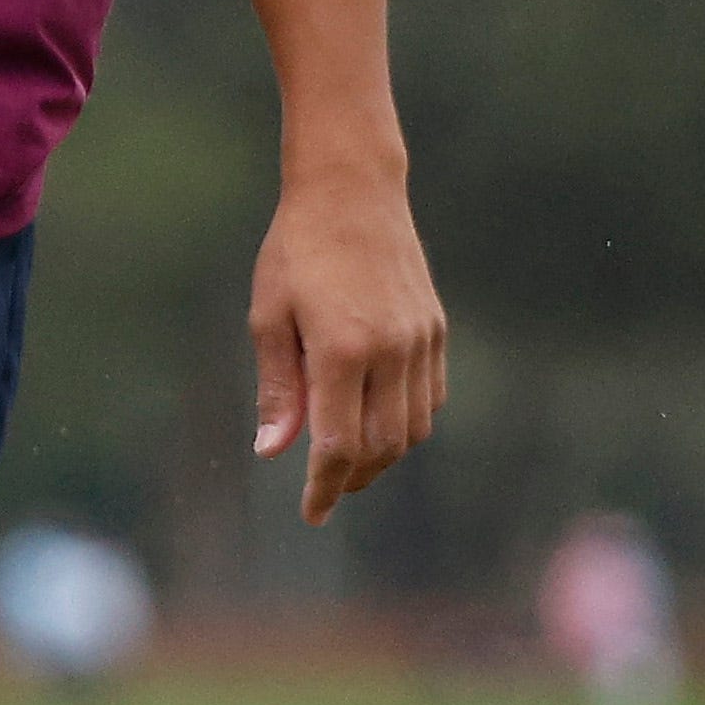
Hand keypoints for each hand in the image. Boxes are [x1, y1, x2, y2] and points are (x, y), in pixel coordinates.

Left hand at [250, 163, 447, 521]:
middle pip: (381, 447)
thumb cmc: (296, 251)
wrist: (352, 191)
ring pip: (413, 428)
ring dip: (382, 455)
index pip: (338, 445)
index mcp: (341, 350)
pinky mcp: (435, 329)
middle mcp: (391, 350)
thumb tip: (273, 451)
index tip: (312, 513)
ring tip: (349, 459)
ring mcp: (421, 340)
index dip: (324, 487)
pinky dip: (406, 422)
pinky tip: (377, 419)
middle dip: (353, 478)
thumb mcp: (268, 316)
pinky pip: (430, 397)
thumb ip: (277, 388)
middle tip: (326, 488)